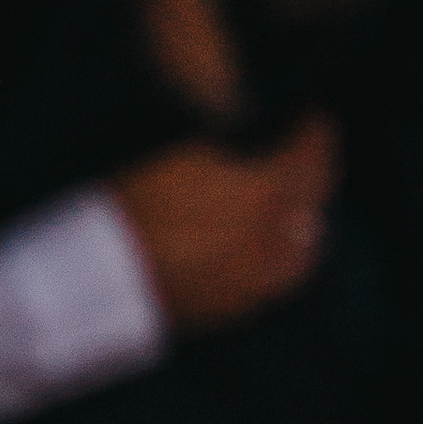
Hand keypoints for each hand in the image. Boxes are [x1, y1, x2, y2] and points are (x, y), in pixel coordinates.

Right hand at [111, 115, 339, 333]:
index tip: (313, 114)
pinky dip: (284, 253)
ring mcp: (259, 281)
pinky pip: (280, 278)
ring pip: (306, 248)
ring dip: (306, 218)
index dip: (317, 131)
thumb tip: (256, 149)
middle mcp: (273, 240)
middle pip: (316, 202)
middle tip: (306, 151)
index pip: (312, 157)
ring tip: (293, 199)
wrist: (105, 276)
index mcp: (264, 193)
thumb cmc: (138, 206)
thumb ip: (238, 154)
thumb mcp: (188, 155)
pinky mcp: (239, 309)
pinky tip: (267, 241)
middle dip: (316, 171)